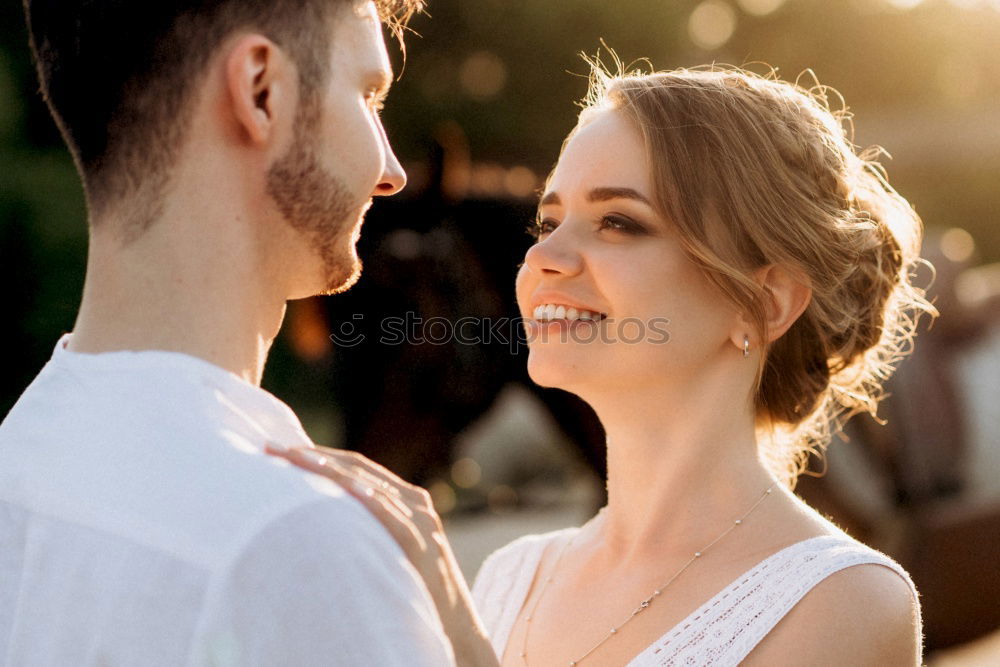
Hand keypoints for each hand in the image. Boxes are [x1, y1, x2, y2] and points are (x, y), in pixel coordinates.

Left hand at [265, 444, 498, 666]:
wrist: (456, 630)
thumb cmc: (415, 593)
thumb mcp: (391, 550)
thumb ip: (368, 529)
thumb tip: (317, 519)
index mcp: (408, 500)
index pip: (358, 467)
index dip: (320, 455)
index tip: (281, 450)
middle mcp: (416, 505)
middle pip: (358, 469)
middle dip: (314, 457)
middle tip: (272, 449)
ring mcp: (421, 523)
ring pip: (368, 485)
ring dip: (326, 470)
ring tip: (292, 459)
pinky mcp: (421, 547)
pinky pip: (390, 517)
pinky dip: (367, 499)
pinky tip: (341, 488)